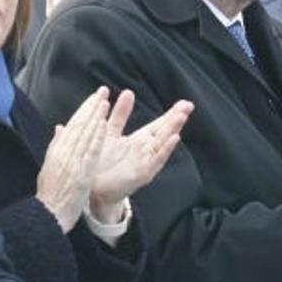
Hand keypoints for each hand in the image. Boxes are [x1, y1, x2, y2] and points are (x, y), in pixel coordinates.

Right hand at [36, 88, 108, 231]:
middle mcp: (63, 153)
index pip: (71, 125)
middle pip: (78, 125)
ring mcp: (71, 161)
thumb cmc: (51, 193)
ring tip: (104, 101)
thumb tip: (59, 128)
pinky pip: (90, 150)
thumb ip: (56, 146)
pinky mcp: (80, 171)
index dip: (83, 110)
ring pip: (84, 134)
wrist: (47, 214)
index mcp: (56, 151)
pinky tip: (103, 124)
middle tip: (102, 91)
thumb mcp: (50, 166)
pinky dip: (96, 135)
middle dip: (91, 106)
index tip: (93, 98)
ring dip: (95, 116)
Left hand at [89, 91, 193, 223]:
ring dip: (173, 130)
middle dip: (176, 119)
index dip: (171, 114)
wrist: (92, 189)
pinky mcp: (141, 174)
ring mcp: (146, 163)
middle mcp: (146, 151)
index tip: (185, 103)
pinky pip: (156, 161)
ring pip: (163, 144)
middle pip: (164, 132)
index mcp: (140, 141)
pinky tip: (174, 139)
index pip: (159, 124)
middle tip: (189, 106)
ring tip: (182, 117)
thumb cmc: (102, 162)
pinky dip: (165, 150)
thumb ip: (121, 114)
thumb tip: (128, 92)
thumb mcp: (112, 132)